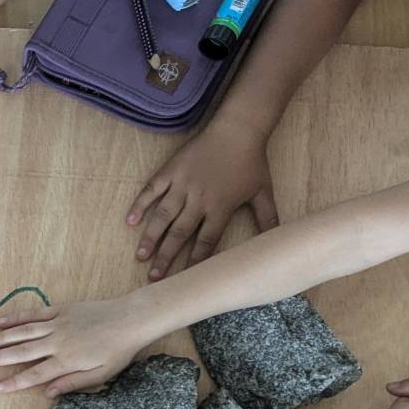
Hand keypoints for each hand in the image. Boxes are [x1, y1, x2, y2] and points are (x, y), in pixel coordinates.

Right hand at [0, 300, 151, 396]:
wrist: (131, 319)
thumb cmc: (118, 351)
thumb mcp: (100, 375)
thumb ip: (72, 383)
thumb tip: (47, 392)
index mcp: (66, 361)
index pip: (35, 374)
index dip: (14, 382)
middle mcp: (58, 342)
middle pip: (23, 352)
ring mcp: (58, 324)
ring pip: (24, 332)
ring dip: (2, 338)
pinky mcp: (61, 310)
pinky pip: (35, 314)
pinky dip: (17, 317)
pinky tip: (2, 321)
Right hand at [128, 123, 279, 280]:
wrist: (238, 129)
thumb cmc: (251, 161)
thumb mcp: (263, 191)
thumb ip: (268, 218)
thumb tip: (278, 239)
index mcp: (220, 208)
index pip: (206, 241)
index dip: (194, 261)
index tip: (184, 279)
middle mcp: (199, 200)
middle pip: (180, 234)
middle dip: (166, 256)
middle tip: (154, 277)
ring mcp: (182, 185)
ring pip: (163, 216)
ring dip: (151, 237)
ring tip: (141, 256)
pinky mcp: (171, 171)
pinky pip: (152, 189)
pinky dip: (140, 204)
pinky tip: (130, 221)